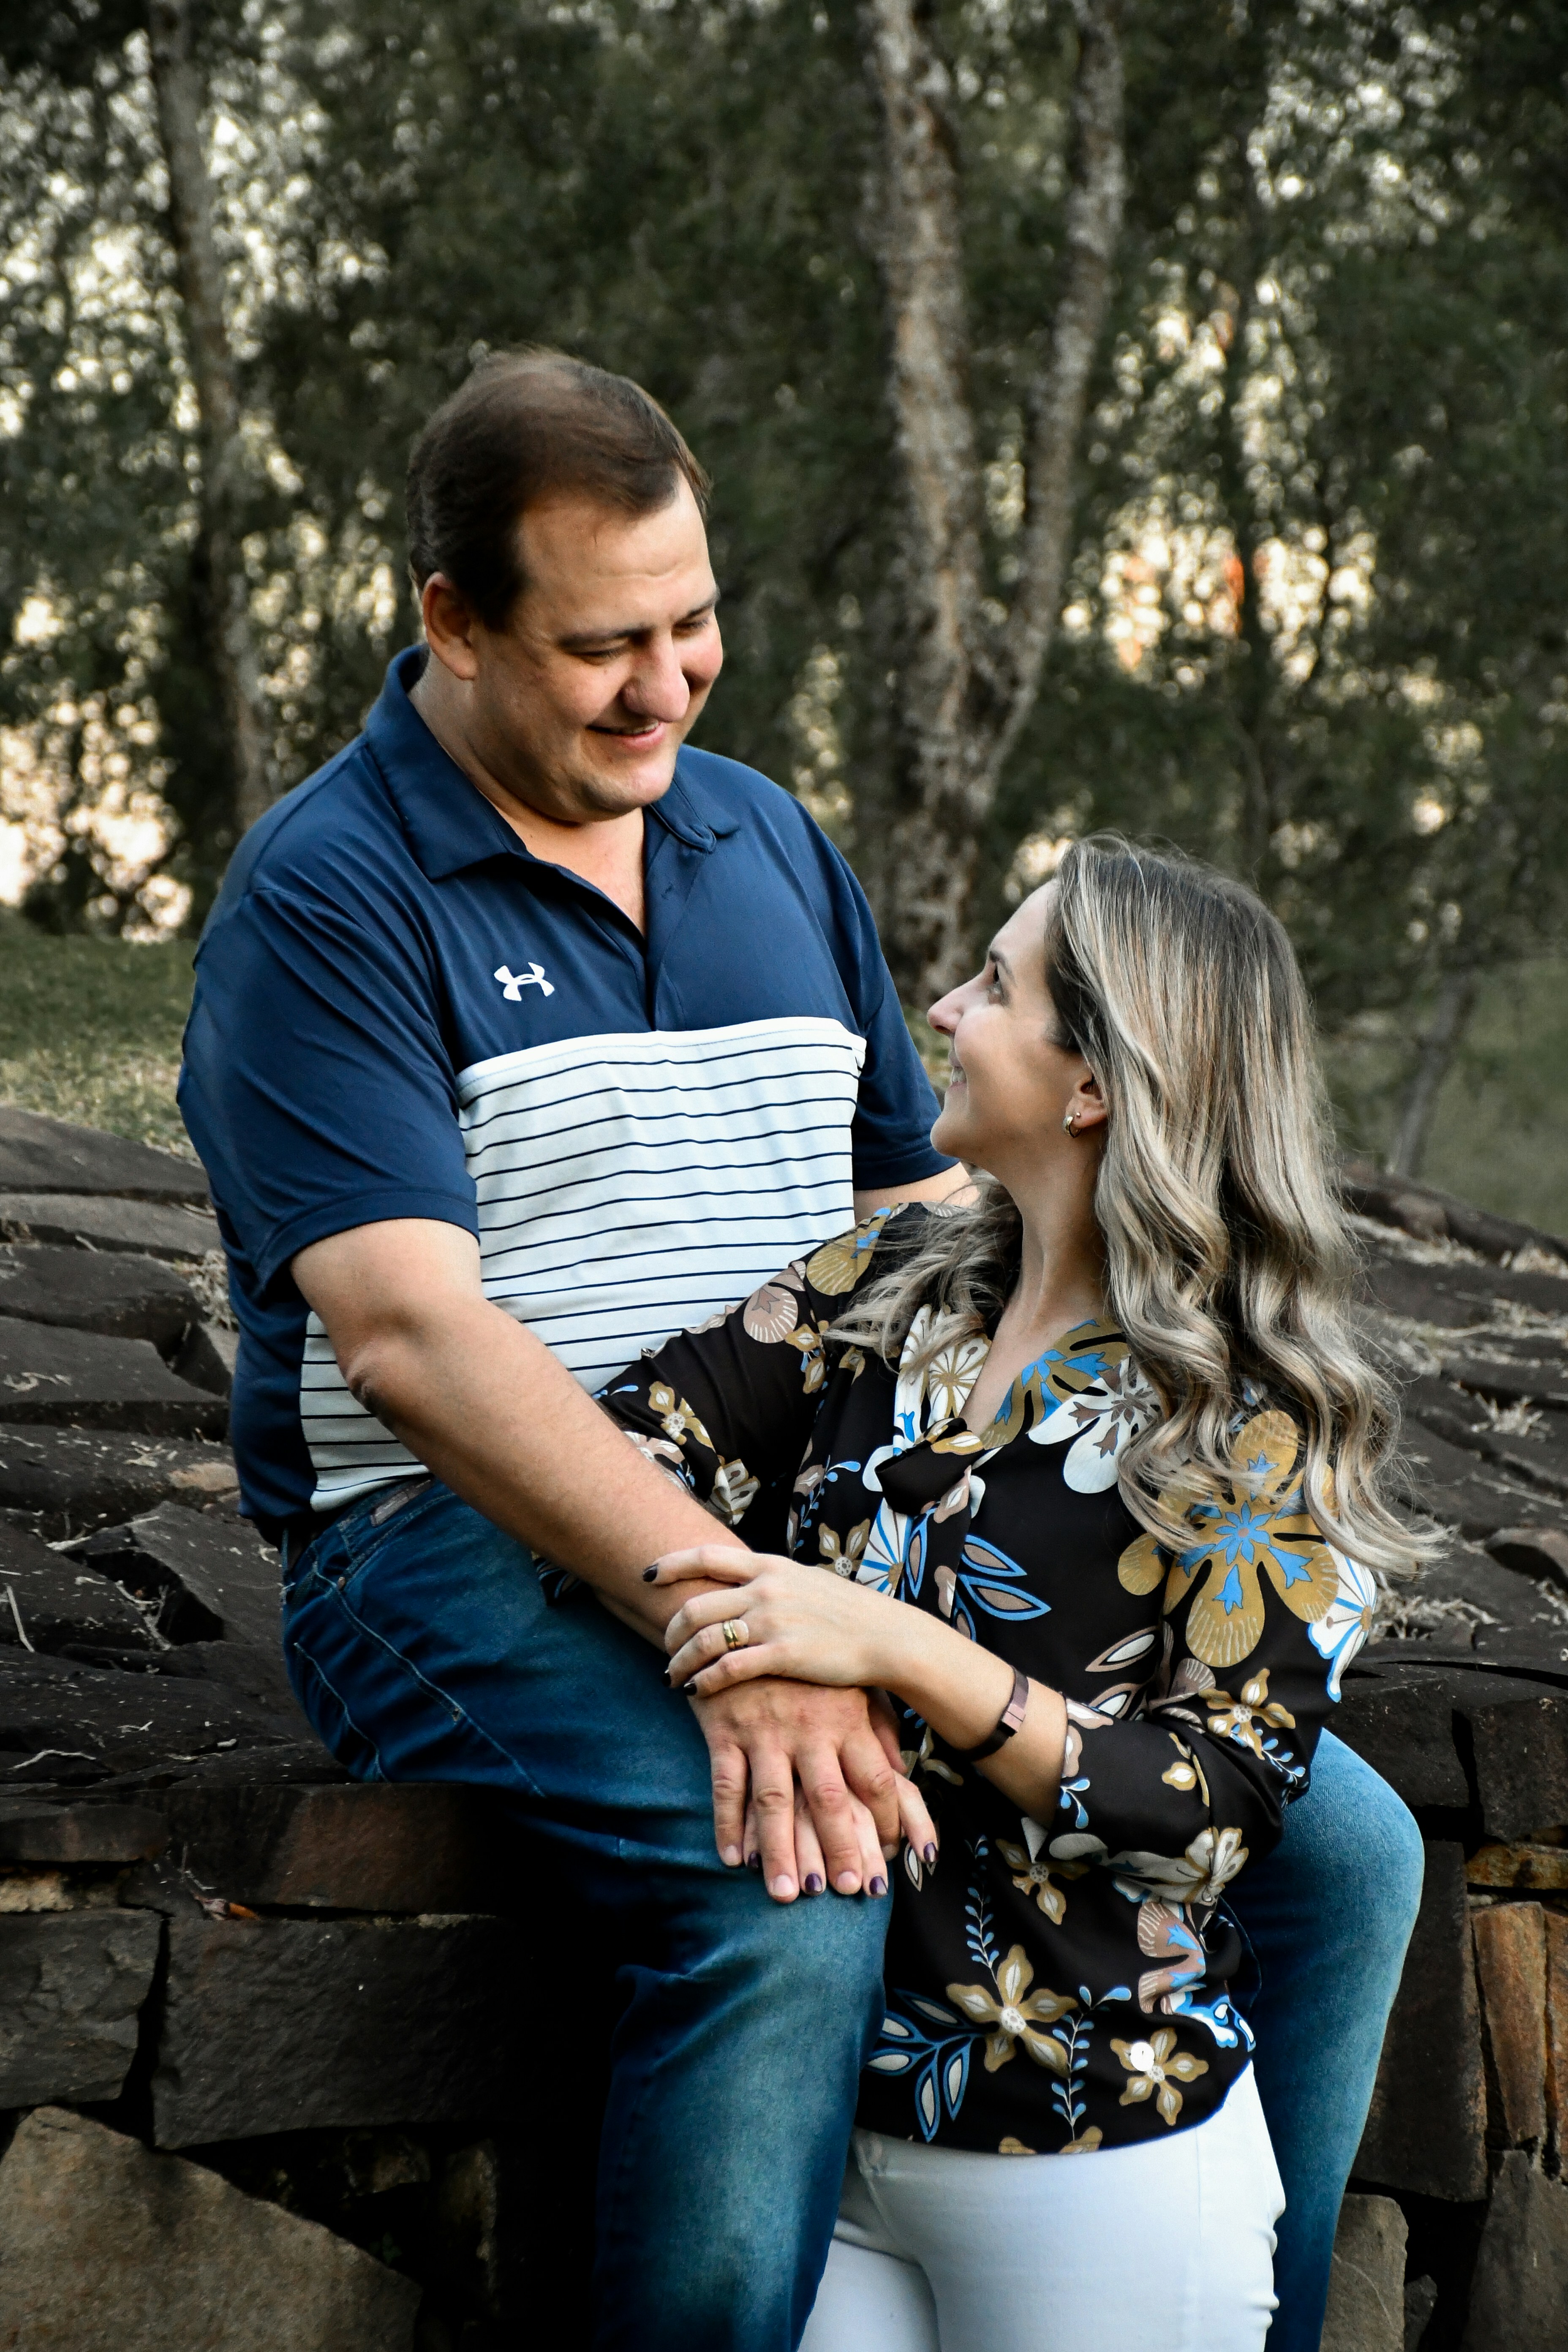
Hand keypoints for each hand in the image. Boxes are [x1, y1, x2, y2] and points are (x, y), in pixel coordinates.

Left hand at [652, 1545, 902, 1696]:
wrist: (885, 1636)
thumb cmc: (846, 1612)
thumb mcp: (806, 1580)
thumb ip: (771, 1581)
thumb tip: (743, 1582)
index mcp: (770, 1566)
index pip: (707, 1556)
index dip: (671, 1564)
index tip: (648, 1575)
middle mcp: (766, 1589)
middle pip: (697, 1605)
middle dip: (671, 1629)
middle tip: (664, 1647)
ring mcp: (774, 1621)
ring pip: (706, 1639)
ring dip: (680, 1661)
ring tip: (672, 1676)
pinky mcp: (783, 1655)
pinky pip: (728, 1668)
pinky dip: (704, 1680)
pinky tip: (694, 1691)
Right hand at [692, 1675, 937, 1903]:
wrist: (743, 1619)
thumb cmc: (806, 1661)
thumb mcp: (849, 1684)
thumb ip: (877, 1728)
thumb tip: (902, 1777)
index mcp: (846, 1716)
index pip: (877, 1778)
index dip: (889, 1821)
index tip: (895, 1857)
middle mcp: (808, 1727)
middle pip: (829, 1798)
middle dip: (840, 1848)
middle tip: (848, 1891)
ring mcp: (764, 1730)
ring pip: (775, 1801)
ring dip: (780, 1851)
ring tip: (787, 1895)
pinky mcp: (724, 1730)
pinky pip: (726, 1785)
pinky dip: (727, 1824)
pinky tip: (732, 1860)